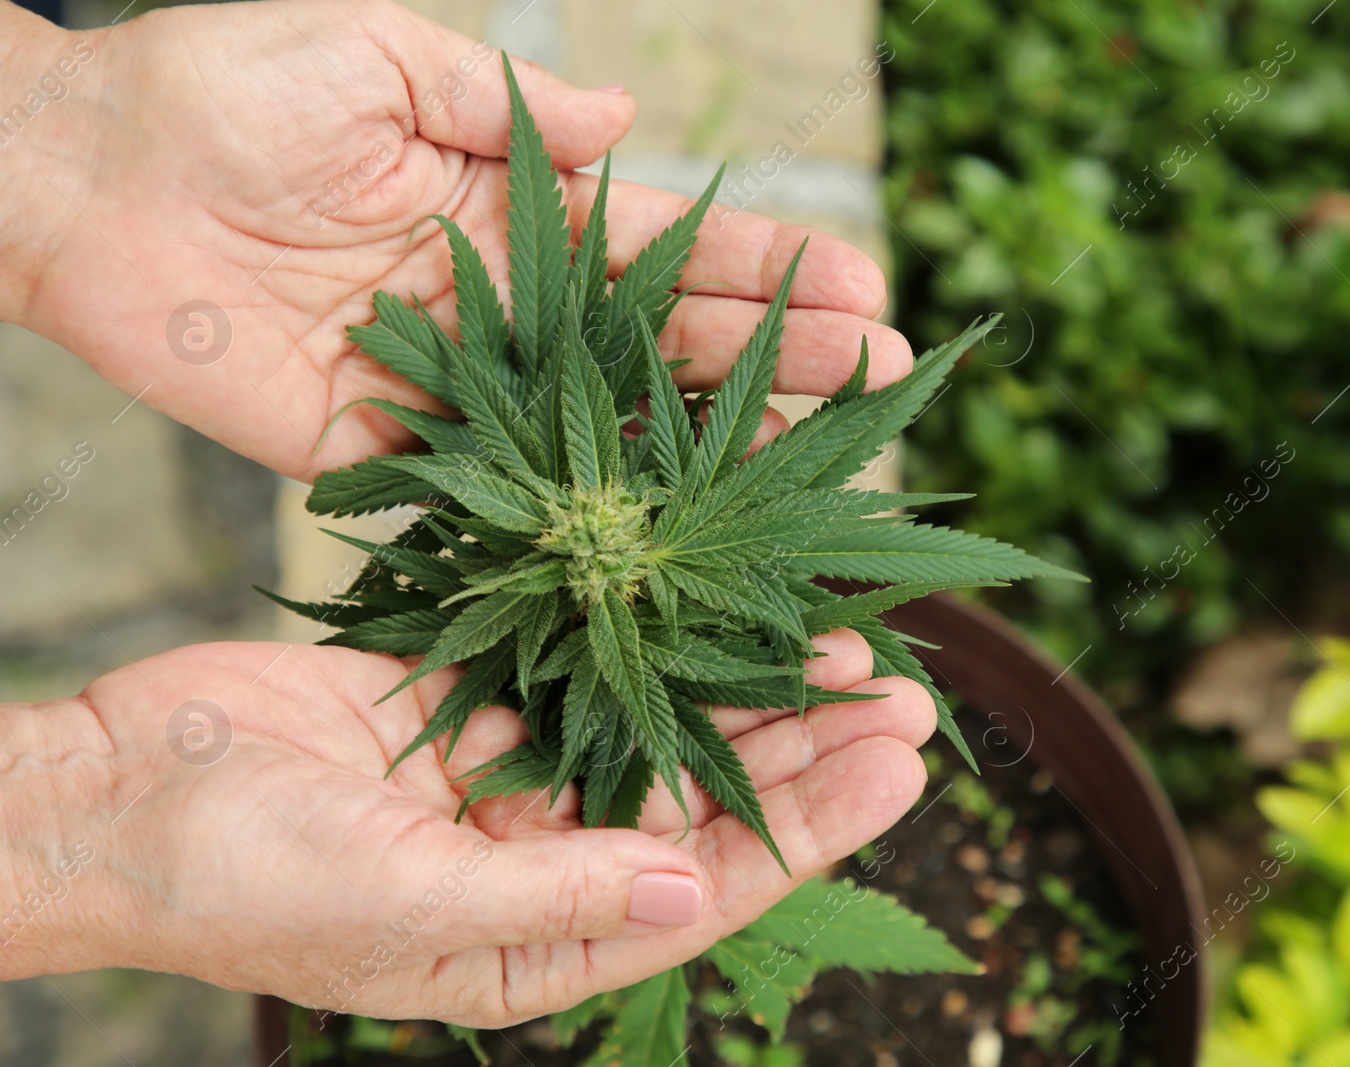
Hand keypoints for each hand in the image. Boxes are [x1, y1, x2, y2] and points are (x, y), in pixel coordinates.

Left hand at [0, 0, 909, 480]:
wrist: (90, 185)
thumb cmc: (224, 95)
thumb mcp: (379, 56)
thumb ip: (502, 100)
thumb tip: (632, 118)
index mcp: (516, 215)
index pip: (666, 248)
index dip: (763, 268)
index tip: (859, 285)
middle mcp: (512, 313)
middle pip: (667, 344)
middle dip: (778, 357)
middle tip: (883, 377)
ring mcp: (466, 392)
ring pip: (615, 425)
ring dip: (717, 440)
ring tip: (824, 454)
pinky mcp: (400, 454)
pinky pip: (510, 491)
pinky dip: (591, 517)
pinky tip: (675, 536)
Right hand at [0, 629, 933, 1024]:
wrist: (111, 793)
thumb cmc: (237, 874)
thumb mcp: (401, 900)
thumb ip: (552, 890)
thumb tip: (695, 881)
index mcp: (540, 938)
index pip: (711, 880)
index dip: (812, 822)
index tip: (899, 759)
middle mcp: (542, 859)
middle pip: (705, 799)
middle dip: (804, 747)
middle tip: (904, 685)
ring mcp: (507, 776)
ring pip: (657, 727)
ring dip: (740, 683)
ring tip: (834, 634)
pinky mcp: (468, 698)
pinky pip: (578, 663)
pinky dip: (644, 631)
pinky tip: (708, 591)